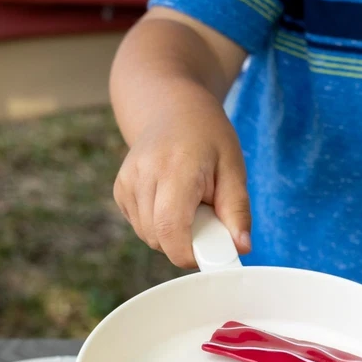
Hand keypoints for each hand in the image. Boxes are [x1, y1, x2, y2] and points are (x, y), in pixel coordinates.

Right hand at [113, 80, 249, 267]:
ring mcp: (126, 183)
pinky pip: (141, 227)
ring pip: (149, 237)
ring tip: (190, 204)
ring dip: (173, 235)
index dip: (189, 253)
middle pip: (159, 238)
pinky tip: (172, 201)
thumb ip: (237, 210)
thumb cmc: (208, 137)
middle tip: (206, 217)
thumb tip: (241, 247)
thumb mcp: (234, 168)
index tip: (211, 252)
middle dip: (186, 243)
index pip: (170, 229)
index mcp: (174, 168)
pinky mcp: (120, 191)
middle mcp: (143, 175)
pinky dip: (160, 226)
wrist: (172, 108)